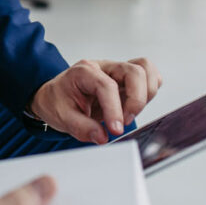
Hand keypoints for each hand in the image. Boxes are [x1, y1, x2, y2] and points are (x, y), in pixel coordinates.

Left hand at [29, 58, 162, 142]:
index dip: (115, 109)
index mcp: (84, 72)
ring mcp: (117, 72)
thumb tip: (102, 137)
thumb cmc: (58, 101)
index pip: (107, 86)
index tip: (115, 129)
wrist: (55, 96)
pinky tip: (134, 107)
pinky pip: (148, 77)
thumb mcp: (61, 117)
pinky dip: (150, 91)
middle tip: (125, 121)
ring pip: (145, 69)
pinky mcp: (126, 80)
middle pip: (134, 71)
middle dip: (136, 100)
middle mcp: (104, 67)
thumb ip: (81, 127)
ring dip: (146, 94)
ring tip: (130, 113)